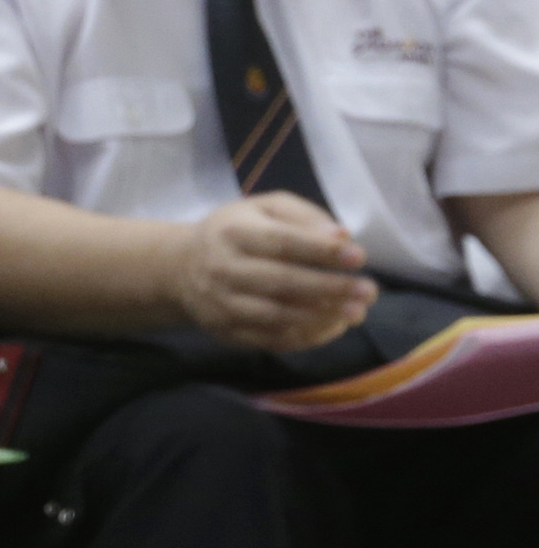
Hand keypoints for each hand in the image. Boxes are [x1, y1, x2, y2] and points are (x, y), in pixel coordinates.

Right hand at [171, 194, 373, 352]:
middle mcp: (223, 269)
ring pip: (276, 316)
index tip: (358, 257)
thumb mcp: (264, 208)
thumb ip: (304, 216)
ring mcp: (222, 304)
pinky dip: (306, 336)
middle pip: (281, 282)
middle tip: (368, 291)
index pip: (282, 242)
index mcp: (234, 232)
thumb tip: (341, 238)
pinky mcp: (226, 331)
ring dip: (321, 317)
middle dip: (330, 289)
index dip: (321, 251)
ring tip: (356, 313)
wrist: (180, 268)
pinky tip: (332, 327)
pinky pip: (270, 339)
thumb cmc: (235, 231)